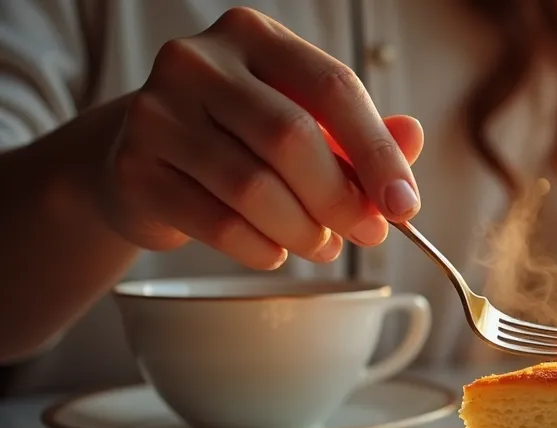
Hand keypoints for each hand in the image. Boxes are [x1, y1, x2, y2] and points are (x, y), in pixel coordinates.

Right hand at [98, 7, 422, 269]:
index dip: (377, 152)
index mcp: (253, 36)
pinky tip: (275, 250)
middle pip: (292, 139)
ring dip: (304, 231)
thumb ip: (361, 132)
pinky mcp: (134, 170)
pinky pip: (218, 223)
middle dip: (341, 199)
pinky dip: (261, 248)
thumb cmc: (240, 136)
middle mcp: (198, 62)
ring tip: (321, 244)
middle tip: (366, 233)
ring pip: (254, 188)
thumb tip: (412, 137)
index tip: (404, 204)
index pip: (333, 87)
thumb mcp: (304, 120)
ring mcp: (156, 113)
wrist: (145, 156)